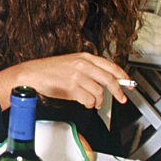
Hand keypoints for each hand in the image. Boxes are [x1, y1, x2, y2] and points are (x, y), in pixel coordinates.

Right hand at [0, 52, 132, 110]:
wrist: (32, 74)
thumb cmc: (50, 70)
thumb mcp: (71, 63)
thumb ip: (89, 69)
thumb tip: (106, 81)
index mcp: (84, 57)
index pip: (110, 66)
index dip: (123, 76)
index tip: (129, 84)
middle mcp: (82, 65)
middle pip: (109, 79)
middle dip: (118, 91)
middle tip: (121, 98)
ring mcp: (77, 76)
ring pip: (99, 92)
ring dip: (98, 101)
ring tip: (94, 102)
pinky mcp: (71, 87)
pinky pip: (88, 99)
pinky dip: (89, 104)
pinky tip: (85, 102)